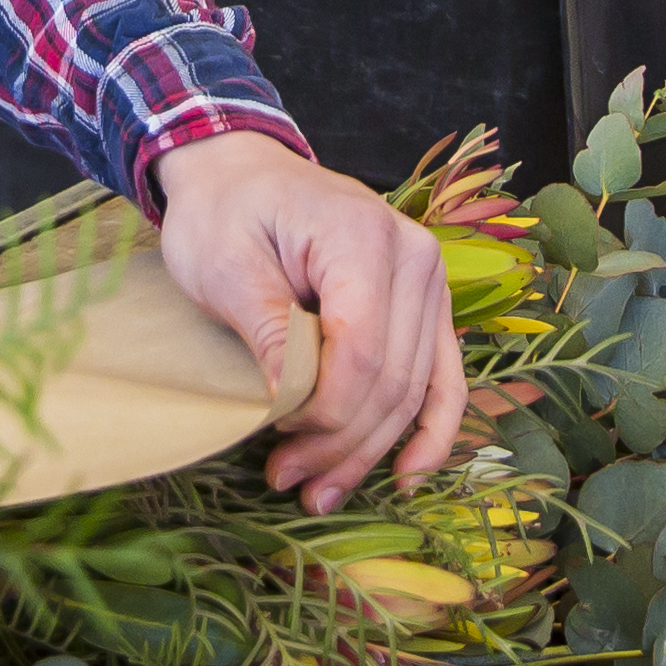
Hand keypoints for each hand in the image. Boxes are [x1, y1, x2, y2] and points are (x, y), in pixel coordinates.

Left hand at [153, 129, 466, 509]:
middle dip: (340, 443)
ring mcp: (429, 280)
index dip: (322, 410)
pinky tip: (407, 474)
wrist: (242, 173)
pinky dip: (428, 430)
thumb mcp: (223, 264)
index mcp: (363, 237)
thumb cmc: (225, 212)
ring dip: (371, 451)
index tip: (271, 430)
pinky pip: (442, 377)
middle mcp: (415, 257)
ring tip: (319, 492)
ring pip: (415, 391)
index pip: (361, 353)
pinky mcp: (426, 303)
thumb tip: (288, 400)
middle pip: (392, 380)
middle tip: (284, 480)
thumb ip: (266, 328)